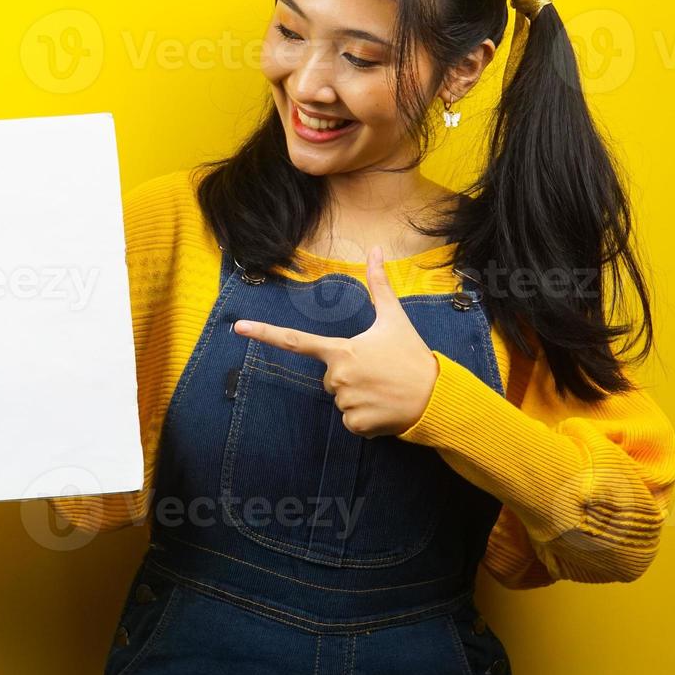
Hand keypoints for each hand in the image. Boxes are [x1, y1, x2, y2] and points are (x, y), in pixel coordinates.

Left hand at [232, 245, 438, 437]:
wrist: (436, 397)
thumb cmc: (413, 355)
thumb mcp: (395, 318)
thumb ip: (379, 285)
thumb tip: (376, 248)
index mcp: (341, 351)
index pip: (294, 341)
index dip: (264, 333)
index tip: (238, 328)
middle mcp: (337, 378)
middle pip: (330, 376)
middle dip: (349, 374)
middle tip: (378, 372)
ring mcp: (345, 403)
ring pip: (340, 399)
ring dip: (358, 395)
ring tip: (383, 389)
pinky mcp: (355, 425)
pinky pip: (350, 420)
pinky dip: (365, 416)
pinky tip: (383, 407)